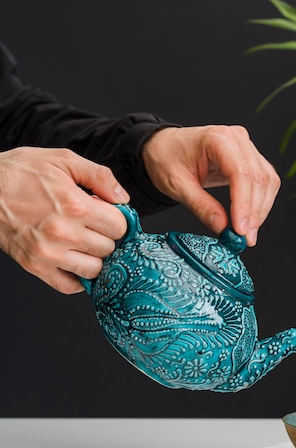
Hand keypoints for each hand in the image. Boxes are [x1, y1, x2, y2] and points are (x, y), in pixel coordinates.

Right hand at [0, 147, 129, 293]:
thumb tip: (123, 198)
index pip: (119, 226)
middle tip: (93, 226)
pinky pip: (70, 286)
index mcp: (74, 205)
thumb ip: (99, 176)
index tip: (106, 214)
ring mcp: (49, 253)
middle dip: (106, 236)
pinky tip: (74, 260)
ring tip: (83, 242)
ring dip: (94, 257)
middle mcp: (63, 232)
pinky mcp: (35, 267)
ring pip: (95, 270)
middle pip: (109, 248)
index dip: (116, 219)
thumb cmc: (20, 172)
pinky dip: (77, 277)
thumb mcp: (63, 160)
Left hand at [142, 125, 280, 244]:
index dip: (244, 204)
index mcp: (217, 139)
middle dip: (254, 212)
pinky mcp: (249, 159)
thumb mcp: (177, 185)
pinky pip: (264, 181)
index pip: (241, 173)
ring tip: (248, 233)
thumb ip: (200, 205)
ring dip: (261, 210)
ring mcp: (245, 147)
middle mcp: (236, 139)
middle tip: (245, 238)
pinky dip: (261, 203)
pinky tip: (251, 219)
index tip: (240, 229)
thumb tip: (221, 226)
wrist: (164, 147)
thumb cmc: (167, 158)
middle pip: (258, 178)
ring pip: (267, 181)